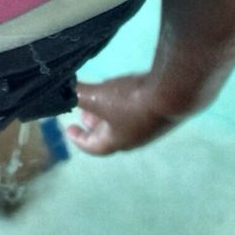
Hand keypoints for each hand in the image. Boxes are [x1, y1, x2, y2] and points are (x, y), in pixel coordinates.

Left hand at [65, 70, 204, 155]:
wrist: (173, 94)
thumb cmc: (131, 102)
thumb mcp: (98, 97)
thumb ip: (79, 93)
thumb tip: (61, 88)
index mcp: (116, 142)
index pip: (92, 146)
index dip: (78, 139)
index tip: (69, 128)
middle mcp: (134, 138)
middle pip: (109, 135)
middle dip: (94, 124)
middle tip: (83, 113)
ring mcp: (150, 127)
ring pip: (124, 123)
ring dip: (110, 113)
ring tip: (100, 98)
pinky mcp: (162, 113)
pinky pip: (137, 112)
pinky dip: (125, 104)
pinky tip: (124, 89)